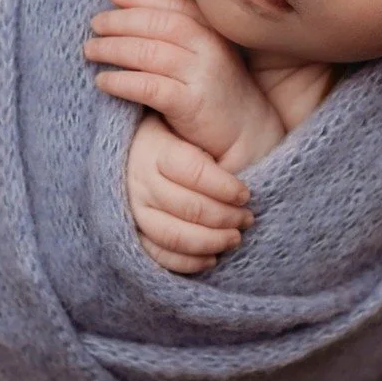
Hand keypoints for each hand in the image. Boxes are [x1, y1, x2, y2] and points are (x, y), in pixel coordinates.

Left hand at [84, 0, 284, 167]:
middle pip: (158, 25)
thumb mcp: (201, 55)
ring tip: (91, 50)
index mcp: (210, 31)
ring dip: (115, 49)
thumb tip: (126, 14)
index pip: (172, 4)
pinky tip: (104, 81)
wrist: (246, 134)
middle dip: (121, 21)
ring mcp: (202, 75)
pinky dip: (122, 82)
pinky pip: (150, 87)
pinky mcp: (193, 104)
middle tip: (95, 24)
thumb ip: (176, 36)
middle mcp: (209, 48)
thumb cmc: (214, 91)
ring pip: (150, 53)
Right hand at [124, 112, 253, 274]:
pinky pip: (159, 255)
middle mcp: (140, 178)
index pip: (191, 169)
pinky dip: (188, 262)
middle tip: (247, 218)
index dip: (222, 186)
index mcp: (156, 145)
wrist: (148, 149)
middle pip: (185, 206)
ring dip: (209, 241)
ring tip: (235, 238)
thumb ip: (204, 129)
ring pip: (171, 235)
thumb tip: (242, 144)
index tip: (245, 194)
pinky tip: (212, 258)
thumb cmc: (185, 134)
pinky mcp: (135, 232)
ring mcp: (134, 208)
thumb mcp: (193, 118)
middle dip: (223, 216)